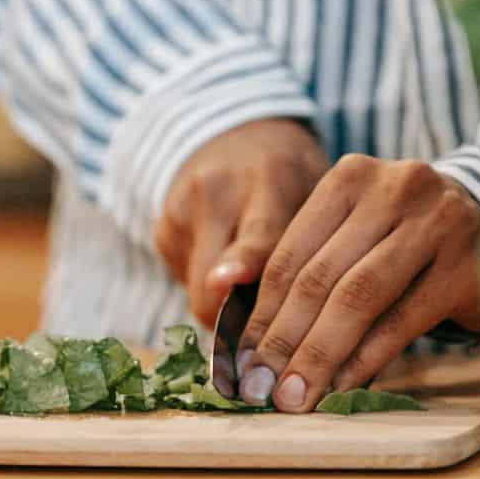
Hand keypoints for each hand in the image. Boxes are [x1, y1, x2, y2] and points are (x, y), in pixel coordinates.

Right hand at [153, 119, 326, 325]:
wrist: (237, 135)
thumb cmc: (293, 175)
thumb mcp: (317, 191)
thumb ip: (314, 246)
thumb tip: (309, 322)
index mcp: (269, 178)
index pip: (257, 233)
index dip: (242, 264)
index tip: (227, 286)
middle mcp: (216, 191)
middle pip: (213, 280)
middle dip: (243, 322)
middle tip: (276, 343)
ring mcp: (180, 210)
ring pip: (199, 294)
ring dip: (228, 308)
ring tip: (256, 284)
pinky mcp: (162, 231)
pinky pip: (188, 285)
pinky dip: (213, 290)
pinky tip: (230, 264)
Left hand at [234, 155, 479, 411]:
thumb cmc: (403, 236)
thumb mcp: (355, 231)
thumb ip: (309, 271)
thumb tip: (253, 348)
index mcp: (349, 176)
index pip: (290, 255)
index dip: (260, 315)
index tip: (241, 363)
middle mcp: (393, 190)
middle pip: (320, 278)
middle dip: (283, 341)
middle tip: (261, 390)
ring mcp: (436, 224)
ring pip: (358, 299)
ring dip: (320, 356)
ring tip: (295, 397)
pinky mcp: (466, 267)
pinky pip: (403, 320)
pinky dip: (367, 358)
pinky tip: (342, 386)